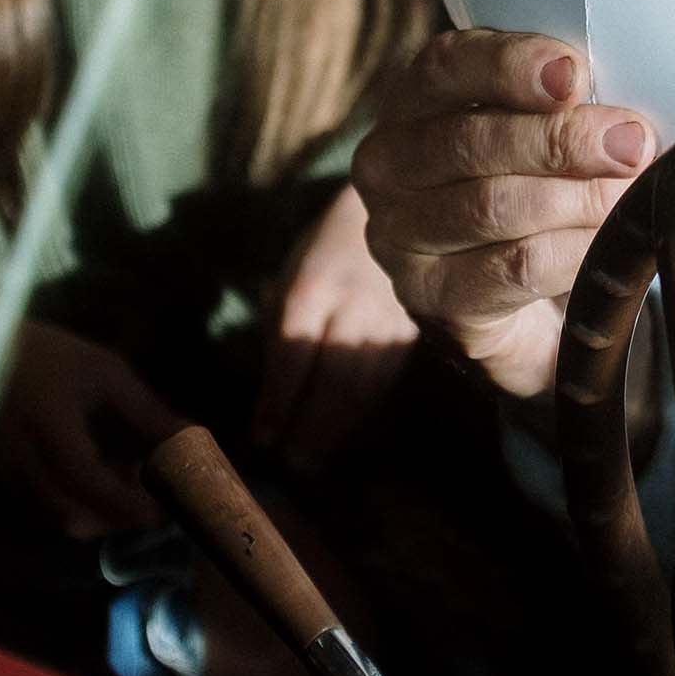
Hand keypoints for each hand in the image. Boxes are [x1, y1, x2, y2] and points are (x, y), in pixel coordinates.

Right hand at [0, 319, 180, 539]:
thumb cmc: (50, 355)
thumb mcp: (105, 371)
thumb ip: (144, 409)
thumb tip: (188, 436)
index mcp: (51, 427)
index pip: (86, 480)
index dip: (125, 501)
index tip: (163, 508)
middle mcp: (26, 461)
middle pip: (71, 515)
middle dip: (118, 517)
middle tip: (156, 496)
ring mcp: (12, 476)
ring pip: (58, 519)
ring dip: (101, 513)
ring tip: (134, 478)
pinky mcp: (9, 482)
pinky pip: (47, 511)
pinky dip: (81, 505)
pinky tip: (106, 476)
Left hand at [254, 183, 418, 471]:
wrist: (399, 209)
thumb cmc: (328, 245)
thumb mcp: (292, 272)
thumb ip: (281, 325)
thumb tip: (273, 391)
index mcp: (312, 286)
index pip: (291, 356)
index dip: (277, 404)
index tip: (261, 439)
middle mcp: (353, 306)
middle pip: (331, 382)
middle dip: (308, 430)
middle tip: (288, 466)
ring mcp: (389, 319)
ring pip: (363, 389)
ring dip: (336, 430)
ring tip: (312, 460)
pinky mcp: (413, 331)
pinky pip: (384, 381)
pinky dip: (361, 412)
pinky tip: (344, 429)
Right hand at [353, 28, 656, 400]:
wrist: (517, 291)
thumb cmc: (529, 182)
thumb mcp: (535, 126)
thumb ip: (561, 103)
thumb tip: (621, 107)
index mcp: (414, 100)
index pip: (447, 66)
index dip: (510, 65)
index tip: (575, 74)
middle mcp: (389, 163)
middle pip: (470, 140)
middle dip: (560, 139)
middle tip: (631, 143)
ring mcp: (401, 235)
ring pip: (491, 206)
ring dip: (575, 198)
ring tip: (628, 193)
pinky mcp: (433, 297)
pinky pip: (511, 268)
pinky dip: (571, 251)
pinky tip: (606, 243)